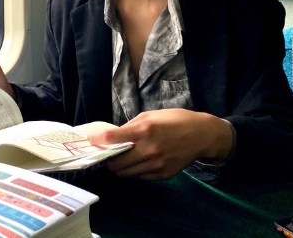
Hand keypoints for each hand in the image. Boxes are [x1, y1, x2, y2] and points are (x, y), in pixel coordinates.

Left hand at [87, 109, 232, 179]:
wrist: (202, 135)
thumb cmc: (175, 120)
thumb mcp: (150, 115)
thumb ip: (131, 126)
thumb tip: (113, 136)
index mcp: (144, 130)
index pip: (113, 139)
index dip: (97, 140)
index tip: (90, 140)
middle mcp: (149, 149)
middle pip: (116, 162)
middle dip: (108, 158)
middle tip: (106, 153)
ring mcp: (156, 164)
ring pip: (125, 173)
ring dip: (120, 166)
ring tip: (122, 158)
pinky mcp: (163, 174)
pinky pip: (139, 177)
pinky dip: (134, 171)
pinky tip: (138, 162)